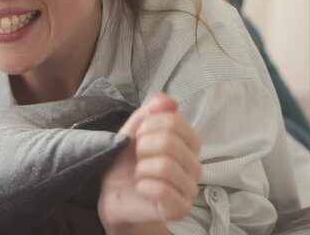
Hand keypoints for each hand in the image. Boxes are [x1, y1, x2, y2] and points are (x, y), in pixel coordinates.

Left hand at [97, 94, 201, 228]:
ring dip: (142, 168)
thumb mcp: (134, 130)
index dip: (148, 126)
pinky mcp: (181, 208)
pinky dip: (144, 186)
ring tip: (139, 173)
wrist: (115, 195)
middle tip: (137, 157)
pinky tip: (141, 188)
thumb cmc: (127, 161)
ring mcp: (190, 188)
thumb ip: (151, 111)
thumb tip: (170, 101)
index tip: (139, 136)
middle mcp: (195, 164)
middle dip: (143, 147)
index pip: (174, 120)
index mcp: (188, 142)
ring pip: (166, 166)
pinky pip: (163, 190)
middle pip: (169, 142)